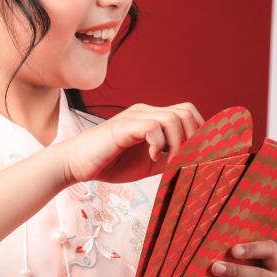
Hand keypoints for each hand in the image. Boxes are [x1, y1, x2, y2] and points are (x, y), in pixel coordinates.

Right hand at [62, 102, 203, 184]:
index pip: (187, 114)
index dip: (199, 133)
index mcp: (153, 119)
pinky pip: (152, 127)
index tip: (198, 156)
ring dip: (178, 143)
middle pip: (186, 111)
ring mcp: (135, 117)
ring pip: (173, 118)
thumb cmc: (109, 163)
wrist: (76, 164)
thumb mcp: (148, 164)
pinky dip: (158, 144)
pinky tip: (151, 157)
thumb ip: (168, 160)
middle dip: (194, 137)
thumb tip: (192, 163)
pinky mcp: (123, 126)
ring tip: (169, 161)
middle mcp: (146, 112)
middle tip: (186, 159)